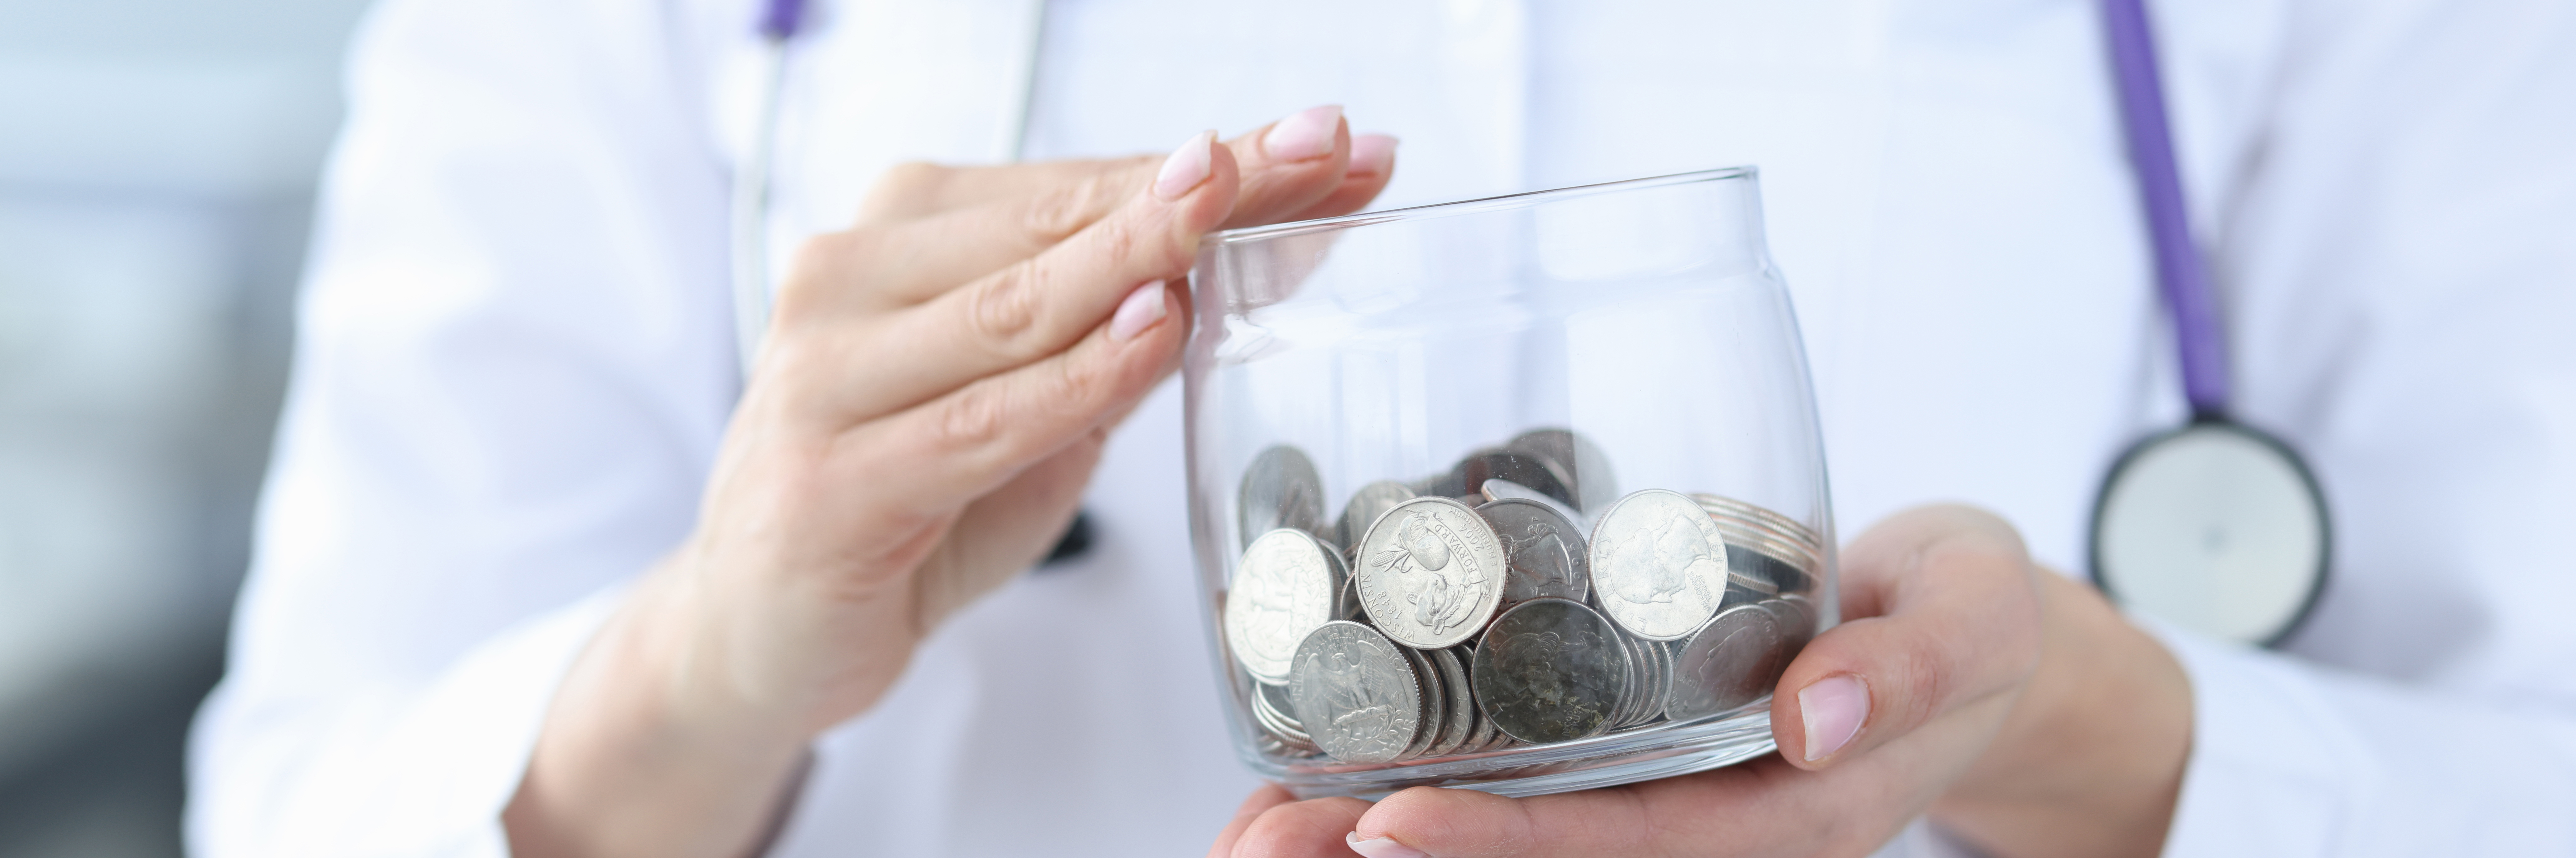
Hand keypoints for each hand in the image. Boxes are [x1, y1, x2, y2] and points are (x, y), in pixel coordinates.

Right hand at [506, 106, 1396, 857]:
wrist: (757, 631)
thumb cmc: (909, 505)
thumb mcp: (1032, 405)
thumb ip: (1119, 331)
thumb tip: (1266, 249)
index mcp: (898, 237)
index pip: (1079, 184)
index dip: (1212, 162)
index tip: (1327, 142)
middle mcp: (849, 280)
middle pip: (1059, 222)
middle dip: (1208, 186)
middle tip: (1320, 148)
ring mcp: (828, 375)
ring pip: (1018, 305)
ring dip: (1145, 252)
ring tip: (1246, 206)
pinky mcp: (830, 476)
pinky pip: (980, 418)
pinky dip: (1075, 379)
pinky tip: (1153, 336)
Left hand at [1211, 505, 2191, 857]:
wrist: (1964, 627)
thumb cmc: (1970, 616)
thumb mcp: (1977, 622)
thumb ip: (1916, 664)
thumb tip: (1818, 712)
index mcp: (1787, 807)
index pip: (1629, 843)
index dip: (1510, 843)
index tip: (1391, 825)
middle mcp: (1711, 811)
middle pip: (1548, 853)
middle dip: (1405, 849)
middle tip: (1268, 834)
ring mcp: (1667, 783)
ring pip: (1520, 823)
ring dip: (1383, 821)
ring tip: (1256, 814)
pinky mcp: (1635, 735)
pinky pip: (1528, 766)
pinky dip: (1428, 760)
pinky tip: (1331, 743)